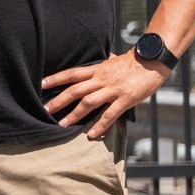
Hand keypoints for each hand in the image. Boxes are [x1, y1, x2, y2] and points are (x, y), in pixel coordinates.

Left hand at [41, 51, 167, 139]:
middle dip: (59, 101)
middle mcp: (102, 79)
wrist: (153, 60)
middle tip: (44, 110)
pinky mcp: (126, 99)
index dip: (55, 78)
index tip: (40, 84)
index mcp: (97, 69)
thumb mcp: (112, 61)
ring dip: (74, 114)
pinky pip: (110, 114)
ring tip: (62, 125)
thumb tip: (93, 64)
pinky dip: (100, 125)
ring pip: (88, 102)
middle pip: (75, 90)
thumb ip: (100, 66)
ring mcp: (113, 89)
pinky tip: (91, 134)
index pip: (71, 74)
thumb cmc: (133, 62)